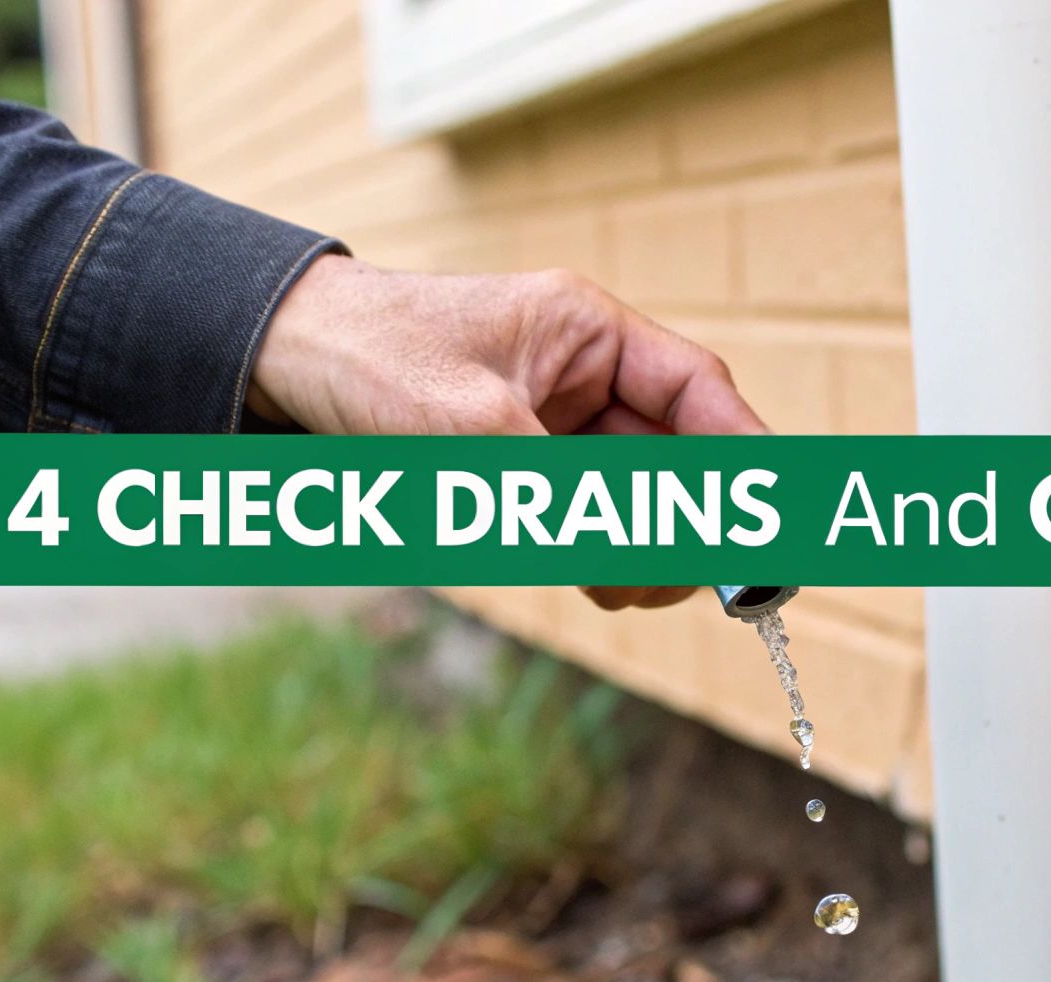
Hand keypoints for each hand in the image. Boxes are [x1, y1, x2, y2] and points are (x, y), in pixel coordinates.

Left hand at [248, 255, 768, 609]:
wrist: (278, 362)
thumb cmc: (367, 360)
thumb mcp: (469, 428)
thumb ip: (568, 492)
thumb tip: (652, 554)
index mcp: (587, 333)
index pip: (701, 394)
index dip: (746, 461)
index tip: (772, 528)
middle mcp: (585, 376)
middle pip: (678, 462)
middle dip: (676, 526)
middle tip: (651, 579)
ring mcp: (558, 426)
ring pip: (635, 505)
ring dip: (627, 551)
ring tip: (587, 573)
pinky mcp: (527, 468)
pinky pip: (585, 525)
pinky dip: (582, 556)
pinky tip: (542, 557)